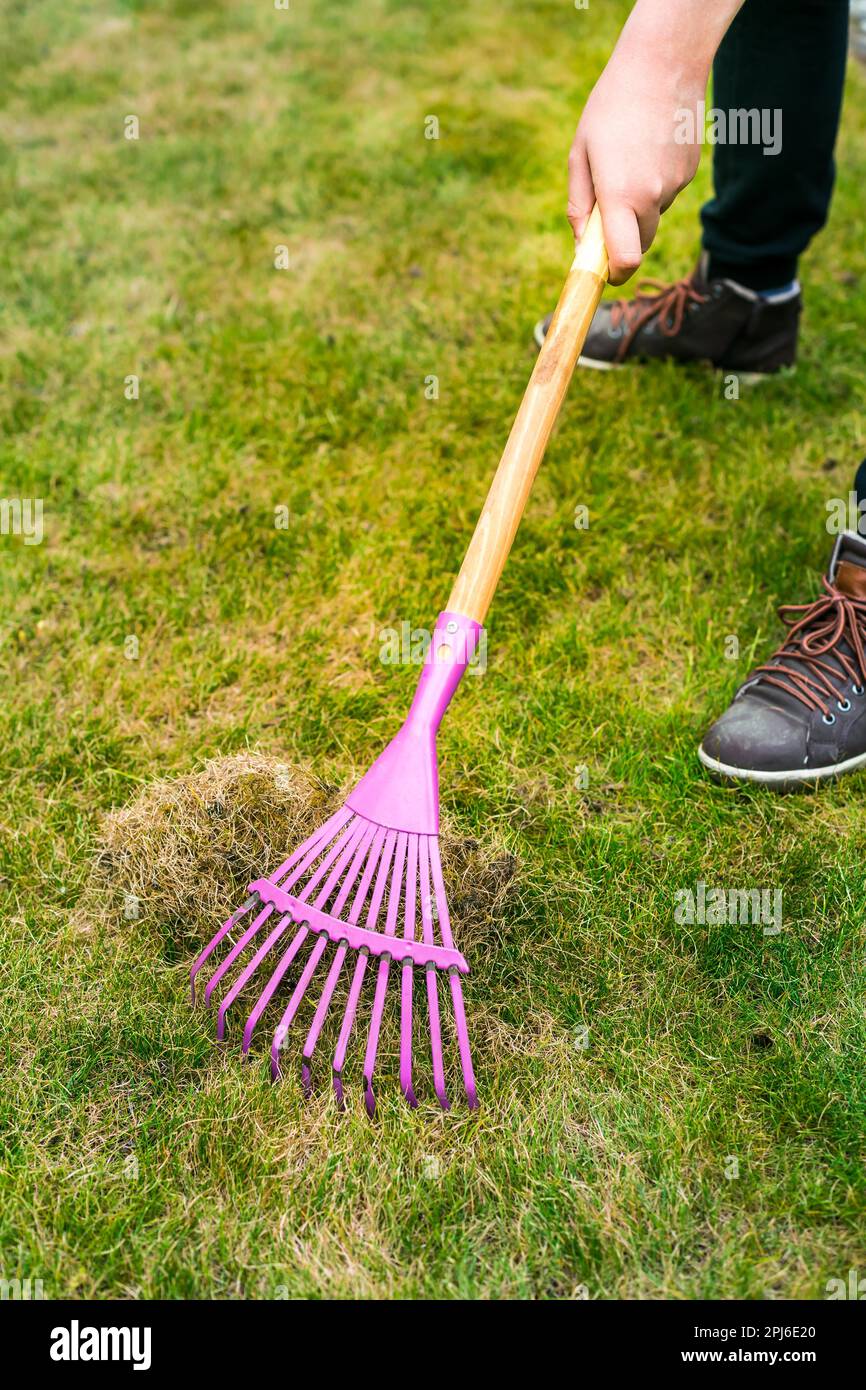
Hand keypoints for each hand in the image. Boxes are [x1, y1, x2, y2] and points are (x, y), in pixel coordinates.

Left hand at [567, 0, 742, 282]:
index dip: (614, 275)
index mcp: (622, 196)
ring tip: (629, 156)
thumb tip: (582, 245)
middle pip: (640, 244)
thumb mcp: (581, 154)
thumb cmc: (611, 106)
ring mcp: (677, 185)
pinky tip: (649, 145)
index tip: (605, 272)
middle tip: (607, 206)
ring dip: (638, 203)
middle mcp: (654, 197)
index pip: (626, 261)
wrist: (663, 62)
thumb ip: (579, 205)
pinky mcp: (691, 171)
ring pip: (653, 215)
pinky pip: (668, 191)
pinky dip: (655, 181)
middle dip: (622, 239)